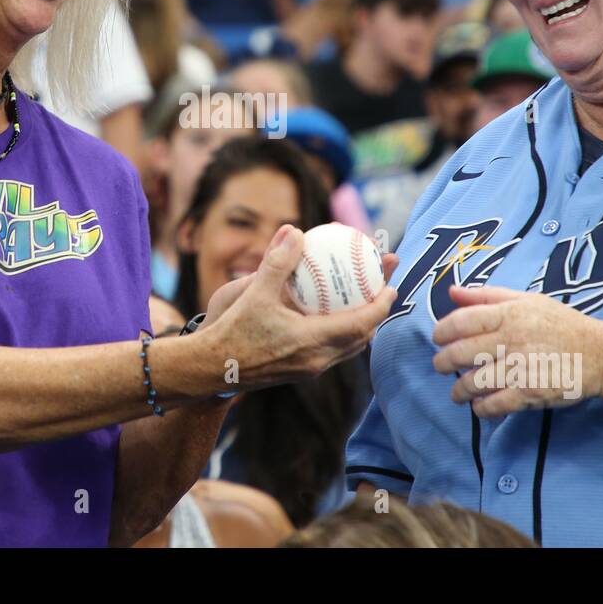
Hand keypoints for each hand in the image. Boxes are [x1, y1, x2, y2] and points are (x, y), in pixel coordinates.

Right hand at [202, 225, 396, 390]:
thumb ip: (278, 262)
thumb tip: (295, 231)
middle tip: (385, 286)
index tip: (391, 285)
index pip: (361, 325)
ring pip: (349, 349)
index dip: (381, 305)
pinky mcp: (301, 372)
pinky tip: (334, 316)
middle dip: (378, 313)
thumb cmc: (232, 331)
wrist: (211, 370)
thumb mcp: (254, 292)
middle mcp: (317, 360)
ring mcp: (310, 369)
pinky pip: (334, 352)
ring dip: (362, 326)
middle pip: (362, 338)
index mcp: (311, 341)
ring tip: (367, 300)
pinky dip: (344, 334)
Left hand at [430, 285, 602, 416]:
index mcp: (509, 314)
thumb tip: (451, 292)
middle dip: (443, 363)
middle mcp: (512, 339)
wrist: (600, 354)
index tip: (437, 339)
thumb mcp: (527, 300)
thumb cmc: (562, 324)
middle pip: (461, 353)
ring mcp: (520, 368)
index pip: (461, 321)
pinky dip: (481, 408)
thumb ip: (487, 296)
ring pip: (473, 382)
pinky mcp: (529, 393)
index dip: (441, 331)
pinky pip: (494, 404)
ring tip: (458, 392)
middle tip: (441, 366)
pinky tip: (479, 405)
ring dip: (459, 390)